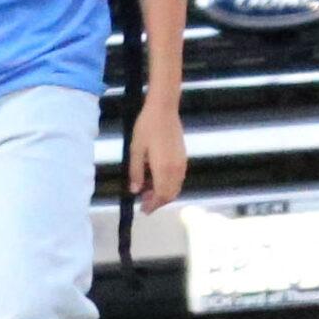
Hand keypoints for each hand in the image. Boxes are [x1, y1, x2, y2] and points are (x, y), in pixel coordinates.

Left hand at [130, 94, 186, 215]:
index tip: (143, 209)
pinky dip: (169, 184)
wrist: (164, 109)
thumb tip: (135, 190)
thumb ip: (135, 172)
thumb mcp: (136, 150)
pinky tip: (157, 178)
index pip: (161, 195)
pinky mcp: (183, 156)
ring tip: (148, 190)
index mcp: (164, 168)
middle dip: (159, 201)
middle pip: (171, 194)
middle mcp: (176, 168)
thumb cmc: (146, 127)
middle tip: (144, 202)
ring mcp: (182, 162)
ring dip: (164, 193)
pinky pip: (178, 178)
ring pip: (176, 187)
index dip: (153, 205)